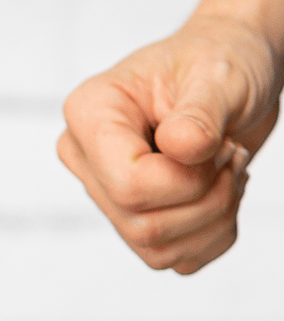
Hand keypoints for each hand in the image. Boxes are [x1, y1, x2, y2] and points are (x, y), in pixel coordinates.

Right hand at [57, 13, 280, 273]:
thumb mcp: (220, 77)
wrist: (233, 74)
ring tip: (228, 171)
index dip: (187, 180)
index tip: (217, 142)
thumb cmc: (220, 62)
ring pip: (156, 249)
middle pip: (141, 225)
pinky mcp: (135, 215)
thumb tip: (179, 148)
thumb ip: (200, 113)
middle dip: (209, 201)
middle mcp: (86, 157)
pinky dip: (213, 236)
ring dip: (215, 220)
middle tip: (232, 155)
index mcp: (88, 114)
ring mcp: (106, 191)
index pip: (128, 185)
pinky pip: (173, 259)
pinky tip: (221, 192)